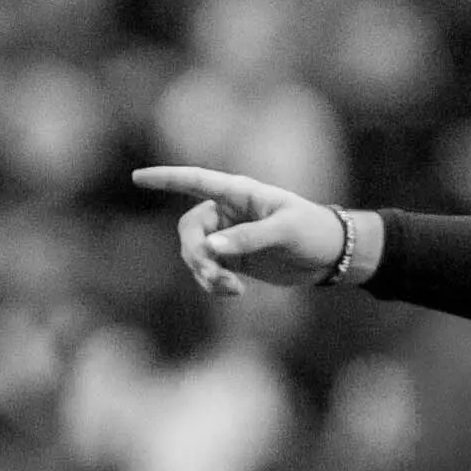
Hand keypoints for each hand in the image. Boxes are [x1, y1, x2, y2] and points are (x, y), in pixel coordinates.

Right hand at [133, 164, 350, 295]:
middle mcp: (228, 212)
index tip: (138, 177)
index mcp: (239, 193)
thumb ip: (248, 238)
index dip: (166, 179)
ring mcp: (228, 236)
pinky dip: (214, 284)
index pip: (195, 181)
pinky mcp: (234, 259)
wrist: (332, 255)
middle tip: (215, 276)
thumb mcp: (284, 232)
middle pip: (189, 230)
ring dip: (205, 274)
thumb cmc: (313, 231)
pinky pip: (209, 270)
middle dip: (195, 255)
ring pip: (196, 254)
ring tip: (231, 289)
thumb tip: (211, 248)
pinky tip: (236, 292)